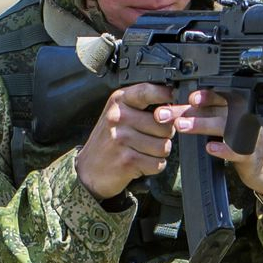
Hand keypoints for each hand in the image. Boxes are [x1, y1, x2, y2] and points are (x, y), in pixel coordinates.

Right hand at [75, 83, 177, 200]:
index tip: (173, 98)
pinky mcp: (127, 161)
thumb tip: (173, 106)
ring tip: (144, 151)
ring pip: (164, 146)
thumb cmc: (108, 141)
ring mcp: (122, 139)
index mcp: (119, 101)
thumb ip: (141, 106)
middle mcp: (119, 117)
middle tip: (150, 139)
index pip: (146, 91)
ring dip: (159, 153)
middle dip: (164, 136)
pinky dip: (154, 166)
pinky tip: (141, 163)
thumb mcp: (118, 114)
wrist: (88, 171)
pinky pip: (158, 163)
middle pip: (165, 125)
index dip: (164, 94)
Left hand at [158, 90, 262, 202]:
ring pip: (225, 126)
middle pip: (216, 109)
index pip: (218, 97)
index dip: (202, 95)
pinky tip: (211, 148)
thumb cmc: (249, 143)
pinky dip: (224, 149)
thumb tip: (177, 110)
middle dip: (190, 110)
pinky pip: (238, 151)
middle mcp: (245, 117)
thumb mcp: (230, 126)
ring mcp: (250, 135)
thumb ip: (209, 116)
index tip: (185, 96)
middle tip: (167, 113)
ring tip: (181, 126)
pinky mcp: (252, 155)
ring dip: (202, 124)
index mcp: (239, 107)